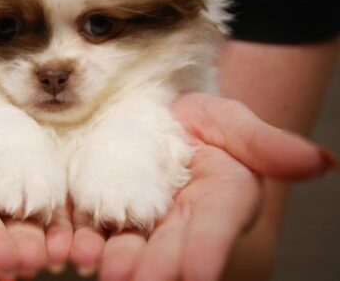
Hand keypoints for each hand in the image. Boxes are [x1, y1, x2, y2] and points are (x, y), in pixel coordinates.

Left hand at [68, 93, 334, 280]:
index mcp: (219, 201)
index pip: (217, 226)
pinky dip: (81, 241)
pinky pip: (93, 229)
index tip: (199, 273)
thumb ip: (266, 143)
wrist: (162, 117)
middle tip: (136, 280)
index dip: (208, 249)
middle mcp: (181, 220)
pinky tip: (68, 248)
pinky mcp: (104, 211)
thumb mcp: (233, 122)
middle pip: (170, 247)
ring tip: (95, 265)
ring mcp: (141, 220)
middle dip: (155, 267)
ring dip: (115, 260)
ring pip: (129, 246)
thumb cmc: (204, 121)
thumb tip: (324, 162)